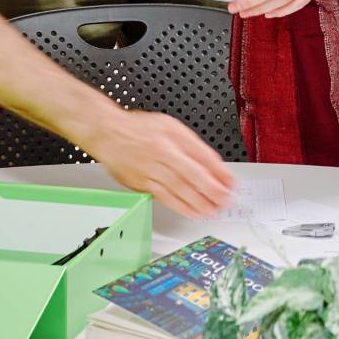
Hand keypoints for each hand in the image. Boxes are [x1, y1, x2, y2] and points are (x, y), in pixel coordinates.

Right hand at [82, 108, 234, 219]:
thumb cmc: (139, 128)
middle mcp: (162, 153)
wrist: (107, 132)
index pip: (203, 157)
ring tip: (213, 210)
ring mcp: (150, 170)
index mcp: (173, 137)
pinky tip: (192, 212)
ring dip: (199, 202)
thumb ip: (192, 144)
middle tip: (227, 201)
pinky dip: (180, 207)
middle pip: (193, 175)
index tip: (232, 183)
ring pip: (179, 189)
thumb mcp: (171, 126)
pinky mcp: (141, 184)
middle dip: (213, 191)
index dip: (220, 172)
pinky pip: (164, 197)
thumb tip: (213, 163)